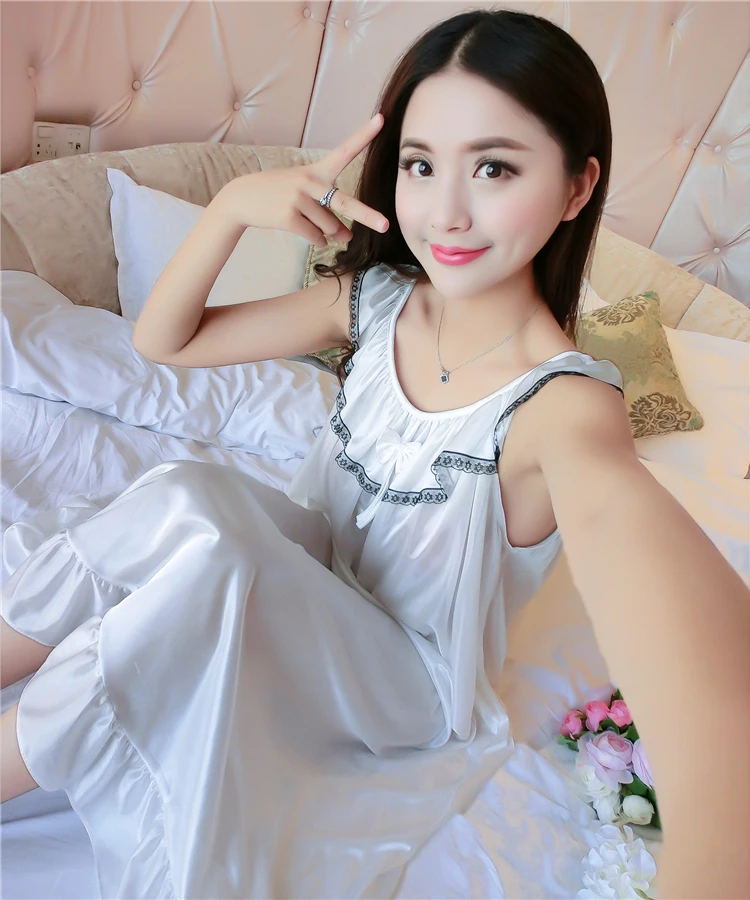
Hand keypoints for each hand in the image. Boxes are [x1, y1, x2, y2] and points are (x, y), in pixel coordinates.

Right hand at [212, 114, 389, 246]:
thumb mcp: (305, 196)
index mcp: (316, 170)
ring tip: (309, 222)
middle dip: (367, 216)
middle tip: (385, 226)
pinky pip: (315, 237)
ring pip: (328, 227)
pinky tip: (307, 234)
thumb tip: (348, 237)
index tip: (382, 119)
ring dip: (326, 232)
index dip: (364, 135)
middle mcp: (310, 182)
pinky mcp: (289, 217)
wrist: (242, 199)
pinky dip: (316, 241)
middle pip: (344, 203)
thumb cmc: (278, 194)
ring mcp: (299, 199)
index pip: (344, 151)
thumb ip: (329, 213)